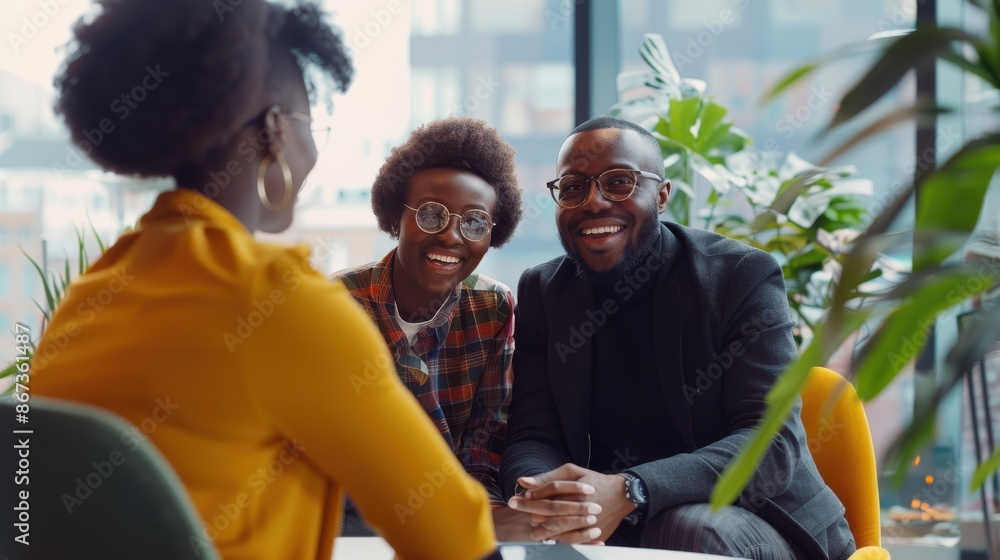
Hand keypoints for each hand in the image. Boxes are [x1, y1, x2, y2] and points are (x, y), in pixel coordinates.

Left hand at [511, 463, 634, 543]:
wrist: (621, 495)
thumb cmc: (594, 481)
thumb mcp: (572, 472)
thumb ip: (548, 478)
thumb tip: (524, 481)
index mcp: (574, 491)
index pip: (547, 496)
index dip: (530, 499)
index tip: (516, 500)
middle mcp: (580, 508)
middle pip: (551, 513)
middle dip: (531, 514)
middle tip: (519, 516)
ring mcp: (587, 523)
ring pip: (560, 530)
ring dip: (544, 531)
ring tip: (533, 532)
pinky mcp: (592, 533)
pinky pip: (573, 540)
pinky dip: (560, 540)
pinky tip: (550, 539)